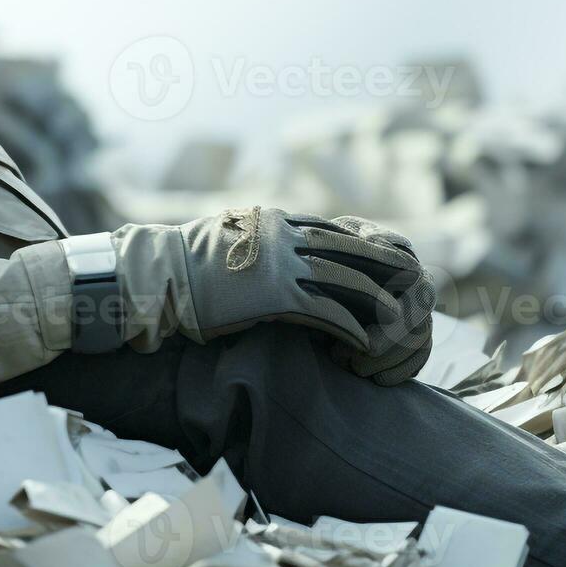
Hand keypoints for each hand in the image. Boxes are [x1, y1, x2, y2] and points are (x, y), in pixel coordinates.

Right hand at [106, 206, 435, 384]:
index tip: (383, 264)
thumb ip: (256, 239)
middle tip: (408, 285)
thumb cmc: (182, 265)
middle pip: (352, 247)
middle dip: (383, 267)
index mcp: (274, 221)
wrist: (156, 276)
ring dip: (375, 302)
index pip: (335, 228)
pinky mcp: (275, 296)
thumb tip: (264, 246)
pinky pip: (326, 312)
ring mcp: (281, 264)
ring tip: (395, 321)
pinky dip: (349, 329)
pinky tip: (361, 345)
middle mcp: (284, 236)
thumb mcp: (227, 237)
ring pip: (349, 279)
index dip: (363, 247)